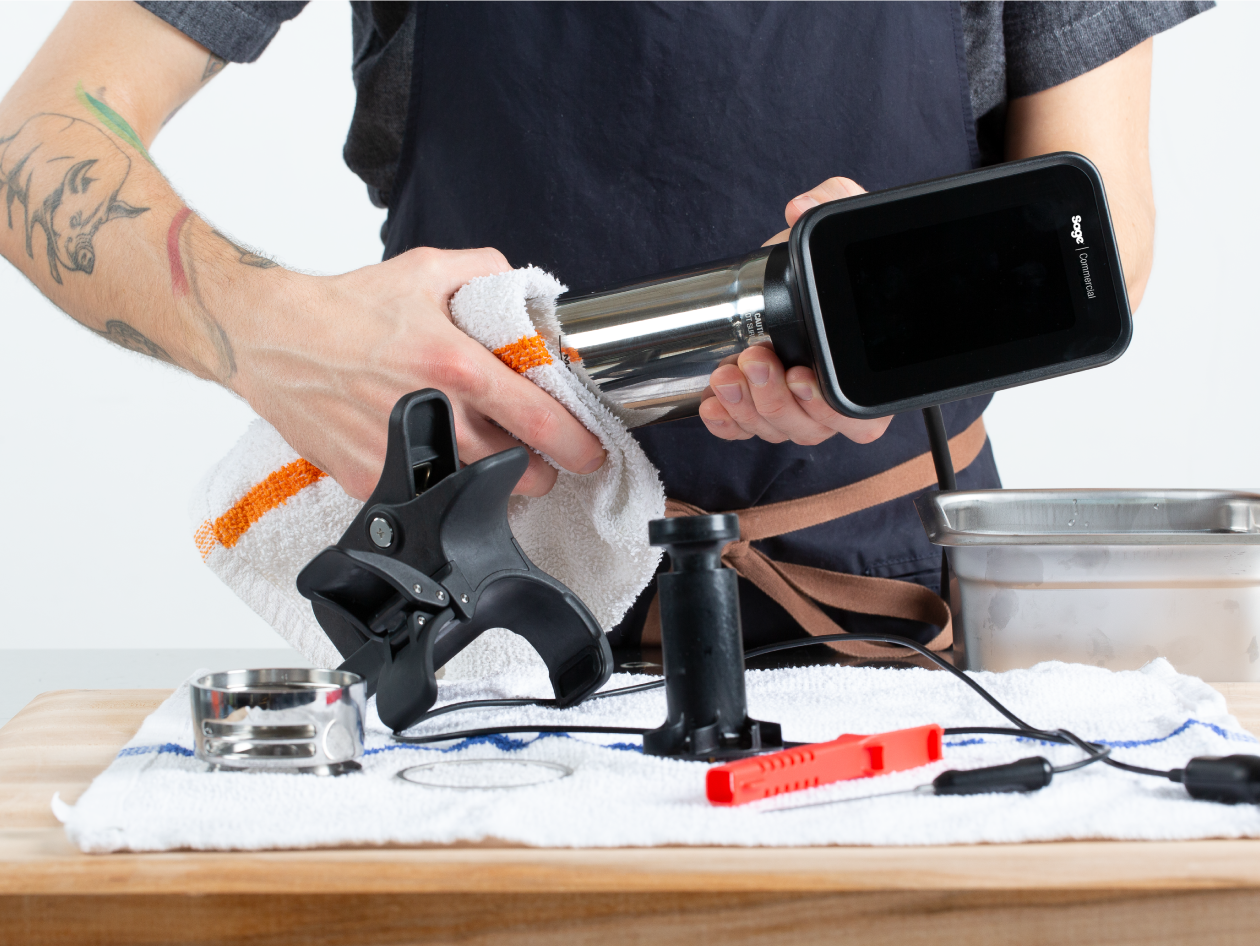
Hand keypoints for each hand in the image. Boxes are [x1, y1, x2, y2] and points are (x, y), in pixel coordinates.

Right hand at [235, 247, 606, 500]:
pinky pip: (428, 497)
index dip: (577, 443)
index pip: (539, 420)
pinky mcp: (371, 480)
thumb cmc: (347, 307)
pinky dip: (441, 483)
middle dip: (537, 466)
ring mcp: (401, 457)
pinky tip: (430, 452)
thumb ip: (490, 275)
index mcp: (453, 365)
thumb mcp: (427, 270)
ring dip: (492, 477)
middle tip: (530, 448)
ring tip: (479, 447)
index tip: (591, 451)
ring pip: (479, 494)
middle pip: (519, 473)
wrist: (272, 339)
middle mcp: (432, 415)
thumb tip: (531, 299)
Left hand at [699, 177, 891, 445]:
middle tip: (756, 359)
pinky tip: (712, 403)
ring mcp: (792, 407)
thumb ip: (837, 198)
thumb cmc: (822, 256)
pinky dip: (726, 422)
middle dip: (775, 399)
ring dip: (747, 406)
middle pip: (809, 428)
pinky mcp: (755, 405)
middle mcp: (829, 398)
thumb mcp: (843, 216)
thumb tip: (800, 206)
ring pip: (774, 430)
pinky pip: (743, 430)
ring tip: (728, 371)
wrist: (786, 269)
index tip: (801, 376)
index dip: (829, 408)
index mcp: (861, 369)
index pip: (857, 419)